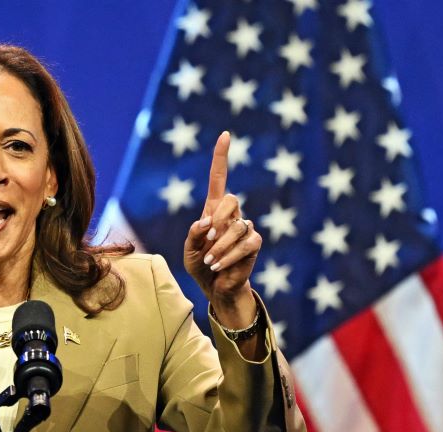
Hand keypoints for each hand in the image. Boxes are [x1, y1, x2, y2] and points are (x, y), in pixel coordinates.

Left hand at [182, 131, 261, 308]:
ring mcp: (245, 227)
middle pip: (231, 199)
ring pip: (238, 226)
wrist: (215, 285)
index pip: (219, 178)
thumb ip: (193, 234)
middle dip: (218, 218)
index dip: (221, 157)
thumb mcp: (188, 250)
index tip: (225, 135)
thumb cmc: (200, 264)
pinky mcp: (254, 243)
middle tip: (208, 239)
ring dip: (220, 246)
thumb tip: (206, 221)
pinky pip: (246, 243)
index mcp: (213, 209)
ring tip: (210, 260)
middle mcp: (232, 214)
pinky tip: (219, 265)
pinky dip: (229, 256)